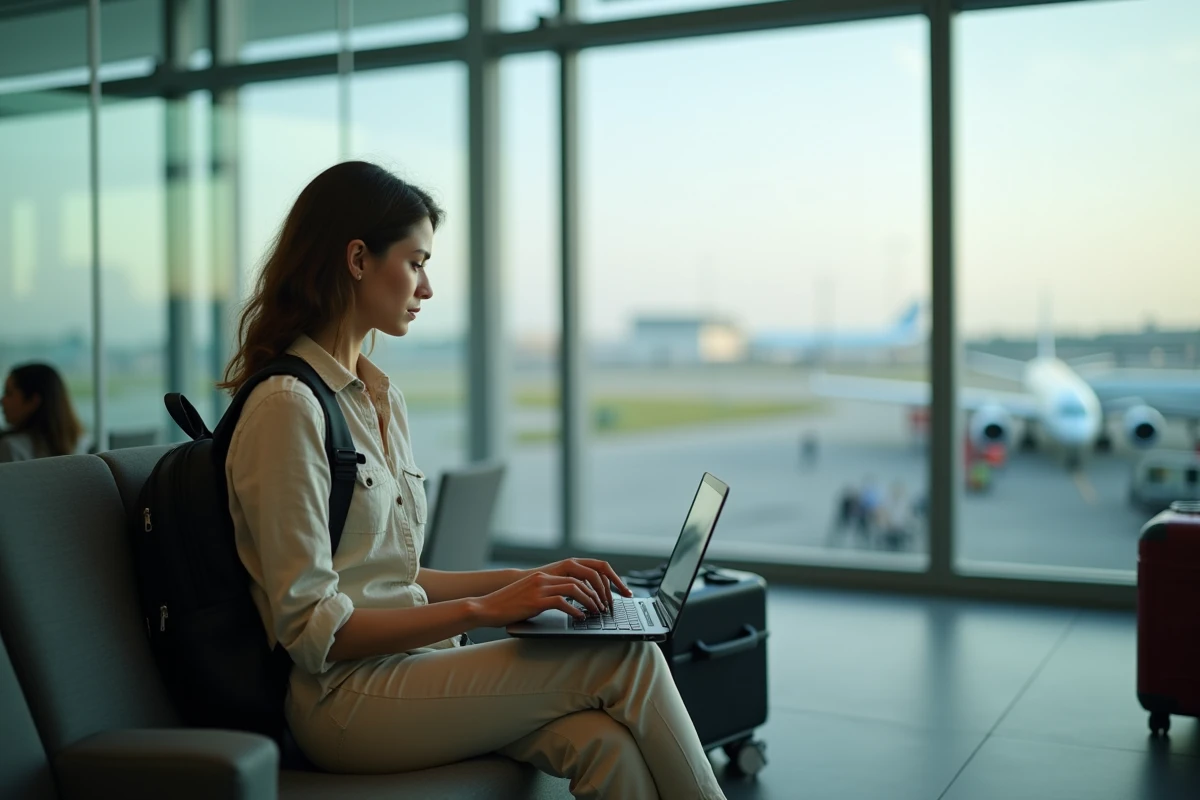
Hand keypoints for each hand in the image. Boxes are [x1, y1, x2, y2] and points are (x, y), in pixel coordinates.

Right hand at [474, 571, 600, 627]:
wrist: (485, 607)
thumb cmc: (507, 606)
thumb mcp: (530, 596)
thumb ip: (546, 596)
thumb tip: (568, 605)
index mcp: (543, 576)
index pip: (575, 575)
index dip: (591, 585)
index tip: (601, 596)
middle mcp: (543, 578)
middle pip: (579, 580)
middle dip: (595, 593)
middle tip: (603, 606)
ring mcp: (539, 588)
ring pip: (574, 588)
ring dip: (589, 601)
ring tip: (596, 612)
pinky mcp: (535, 601)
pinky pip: (561, 602)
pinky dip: (574, 610)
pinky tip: (580, 617)